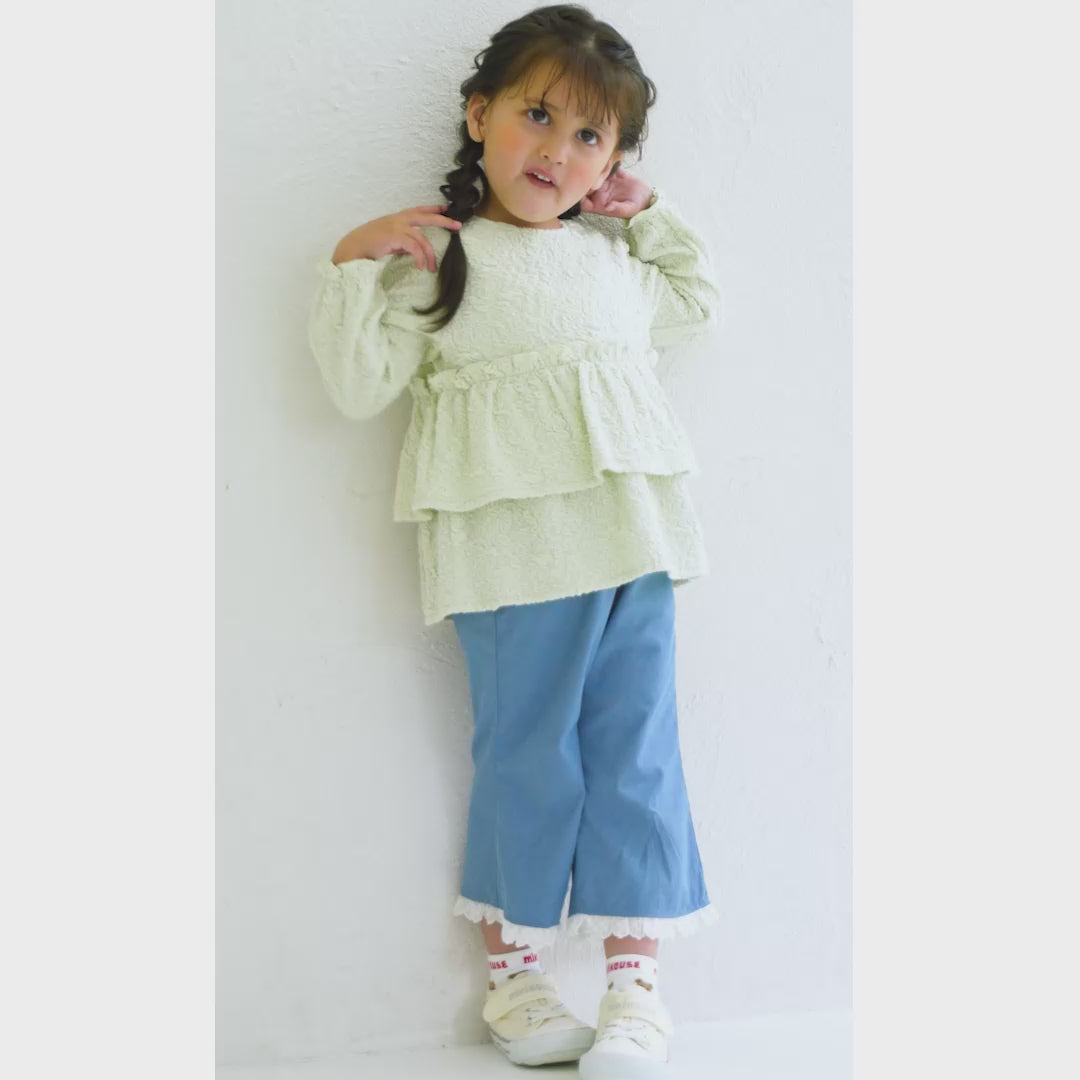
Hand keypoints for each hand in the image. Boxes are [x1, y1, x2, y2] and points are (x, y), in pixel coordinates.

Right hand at [331, 204, 462, 269]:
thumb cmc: (367, 246)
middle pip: (425, 217)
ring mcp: (396, 226)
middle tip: (457, 226)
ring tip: (432, 268)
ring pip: (422, 238)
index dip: (432, 209)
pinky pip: (414, 247)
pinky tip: (421, 267)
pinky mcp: (394, 237)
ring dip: (429, 255)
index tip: (445, 209)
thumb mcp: (388, 242)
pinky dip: (420, 257)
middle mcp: (397, 219)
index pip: (418, 210)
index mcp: (396, 219)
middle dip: (443, 221)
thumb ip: (401, 243)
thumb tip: (413, 250)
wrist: (352, 249)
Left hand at [579, 166, 652, 218]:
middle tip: (594, 172)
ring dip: (597, 168)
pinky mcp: (614, 174)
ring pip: (595, 174)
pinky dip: (608, 162)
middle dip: (587, 178)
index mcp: (600, 204)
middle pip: (586, 186)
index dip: (580, 196)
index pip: (584, 203)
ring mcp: (606, 183)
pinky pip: (607, 166)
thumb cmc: (637, 207)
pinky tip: (613, 160)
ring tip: (605, 164)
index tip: (586, 188)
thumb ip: (617, 209)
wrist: (647, 198)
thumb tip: (607, 207)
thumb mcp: (628, 210)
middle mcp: (600, 193)